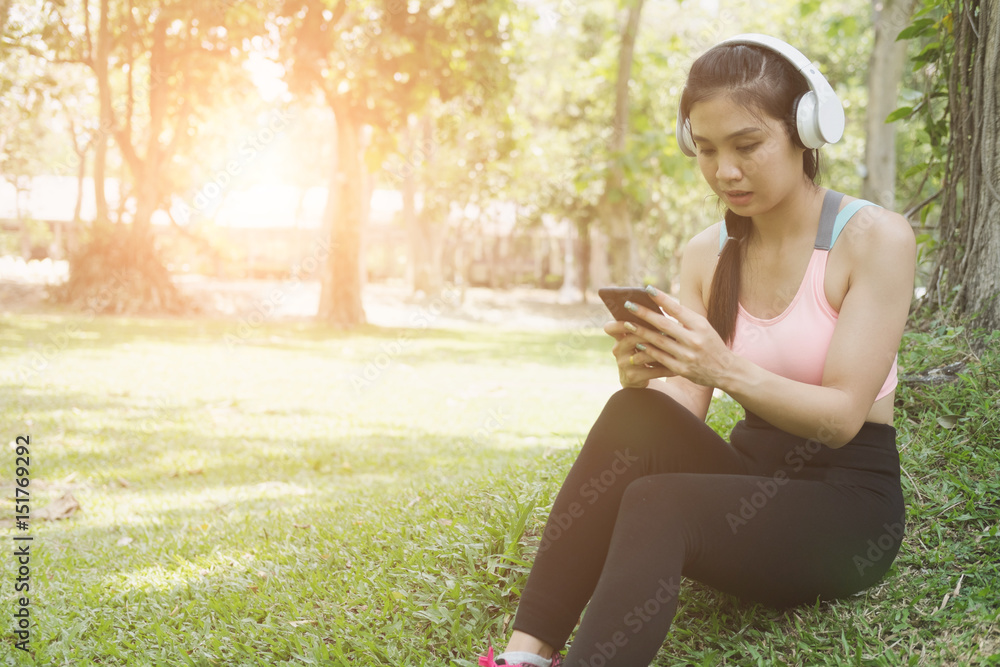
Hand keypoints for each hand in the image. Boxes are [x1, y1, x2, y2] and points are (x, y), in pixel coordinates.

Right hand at [603, 319, 675, 388]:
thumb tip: (665, 307)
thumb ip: (646, 326)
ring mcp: (624, 364)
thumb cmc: (644, 351)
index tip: (631, 316)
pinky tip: (678, 368)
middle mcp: (618, 350)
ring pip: (642, 355)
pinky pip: (651, 372)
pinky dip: (665, 369)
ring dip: (660, 352)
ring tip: (675, 348)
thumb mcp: (640, 339)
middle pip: (631, 339)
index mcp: (619, 337)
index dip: (619, 322)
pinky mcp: (632, 377)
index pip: (611, 328)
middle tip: (666, 331)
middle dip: (649, 334)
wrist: (639, 378)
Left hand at [617, 285, 737, 387]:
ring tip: (627, 324)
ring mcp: (687, 356)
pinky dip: (647, 350)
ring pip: (658, 341)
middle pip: (664, 325)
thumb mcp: (704, 327)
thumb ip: (685, 318)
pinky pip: (660, 358)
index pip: (678, 309)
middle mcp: (694, 340)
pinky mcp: (681, 369)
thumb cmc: (711, 344)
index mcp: (700, 325)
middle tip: (628, 305)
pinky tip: (637, 343)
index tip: (647, 289)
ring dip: (641, 332)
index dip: (662, 299)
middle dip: (644, 314)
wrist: (726, 371)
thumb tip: (661, 304)